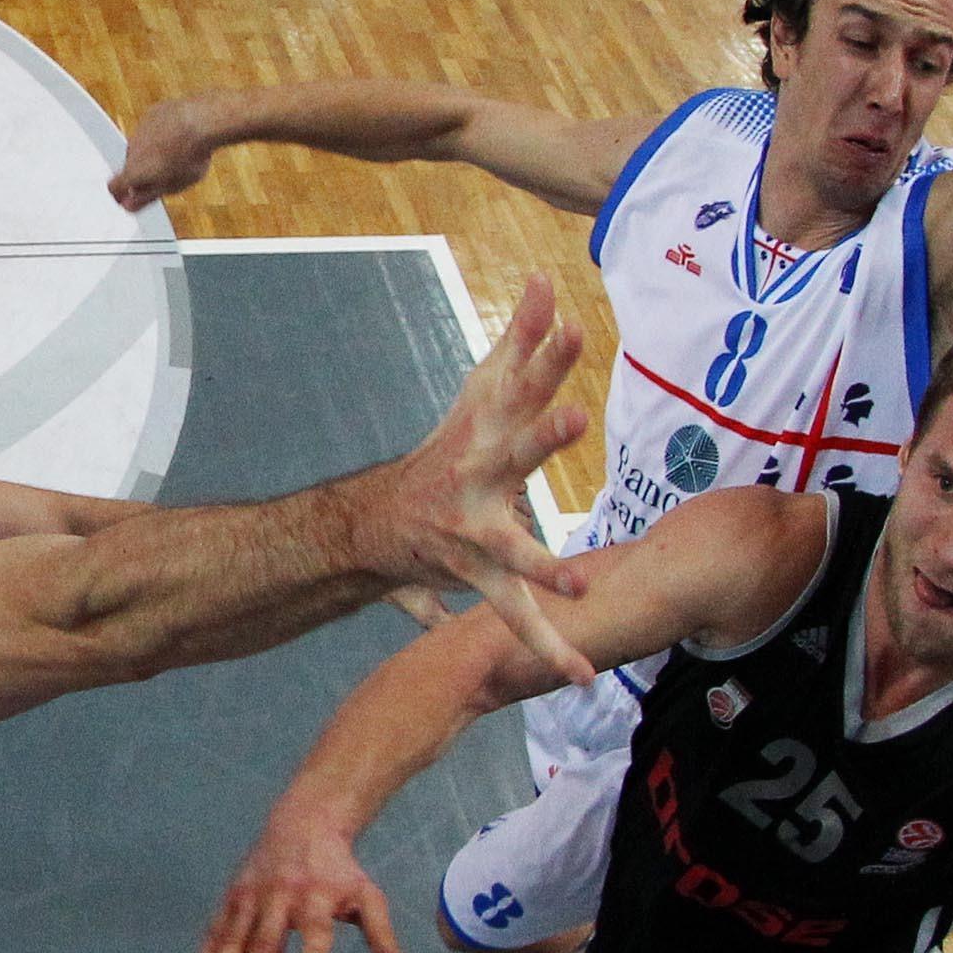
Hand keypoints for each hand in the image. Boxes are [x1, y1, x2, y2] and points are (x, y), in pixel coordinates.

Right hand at [107, 95, 220, 211]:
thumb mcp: (171, 186)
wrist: (203, 121)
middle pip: (130, 166)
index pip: (114, 187)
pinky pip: (151, 129)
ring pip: (141, 147)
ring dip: (151, 153)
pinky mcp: (152, 114)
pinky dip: (160, 135)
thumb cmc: (190, 156)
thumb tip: (129, 205)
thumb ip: (146, 197)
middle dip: (141, 173)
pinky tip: (177, 139)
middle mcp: (131, 149)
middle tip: (162, 178)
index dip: (121, 195)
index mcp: (133, 170)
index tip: (130, 198)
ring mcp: (140, 129)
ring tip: (175, 157)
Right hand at [192, 805, 406, 952]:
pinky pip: (218, 929)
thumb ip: (381, 934)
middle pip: (268, 941)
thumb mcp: (366, 895)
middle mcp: (282, 896)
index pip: (317, 929)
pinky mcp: (235, 894)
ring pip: (235, 937)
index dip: (314, 952)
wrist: (303, 823)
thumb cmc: (340, 869)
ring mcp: (254, 895)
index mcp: (317, 896)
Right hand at [373, 273, 589, 681]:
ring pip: (512, 550)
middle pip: (514, 452)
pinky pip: (516, 615)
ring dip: (542, 566)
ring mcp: (475, 532)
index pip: (517, 384)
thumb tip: (546, 278)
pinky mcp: (478, 578)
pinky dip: (548, 647)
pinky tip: (580, 674)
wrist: (372, 525)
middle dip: (542, 436)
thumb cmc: (446, 453)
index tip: (568, 324)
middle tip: (575, 415)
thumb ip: (519, 337)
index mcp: (482, 435)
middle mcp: (477, 479)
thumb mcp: (479, 392)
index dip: (539, 354)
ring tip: (577, 583)